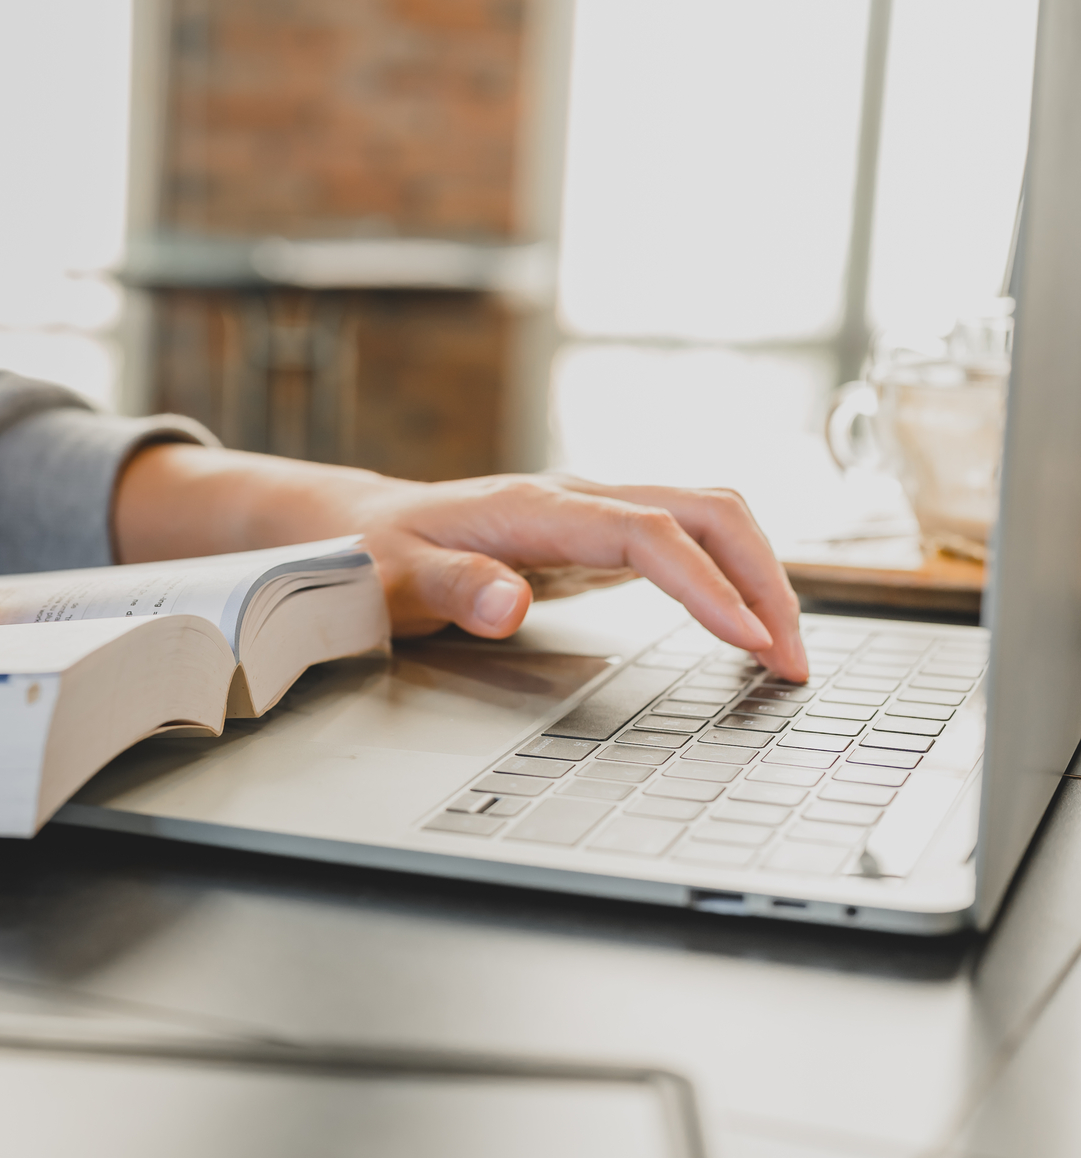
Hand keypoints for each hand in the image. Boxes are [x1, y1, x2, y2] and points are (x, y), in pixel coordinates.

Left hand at [114, 446, 806, 681]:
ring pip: (710, 517)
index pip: (648, 534)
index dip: (707, 585)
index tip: (751, 640)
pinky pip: (689, 539)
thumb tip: (509, 605)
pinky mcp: (602, 534)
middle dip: (764, 579)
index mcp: (536, 507)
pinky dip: (732, 576)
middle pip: (707, 511)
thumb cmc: (377, 554)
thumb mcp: (395, 580)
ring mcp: (596, 511)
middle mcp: (578, 497)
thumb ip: (452, 589)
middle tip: (794, 660)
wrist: (363, 527)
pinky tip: (747, 626)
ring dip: (759, 575)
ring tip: (786, 652)